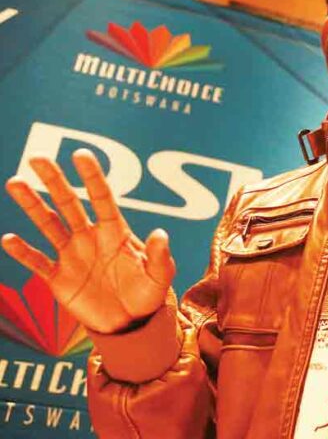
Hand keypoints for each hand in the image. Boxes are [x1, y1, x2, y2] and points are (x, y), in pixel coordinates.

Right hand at [2, 149, 175, 333]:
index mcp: (115, 232)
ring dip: (32, 206)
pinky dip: (23, 252)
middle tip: (37, 158)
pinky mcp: (58, 278)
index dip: (92, 177)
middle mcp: (90, 237)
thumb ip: (160, 256)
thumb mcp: (160, 276)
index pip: (102, 198)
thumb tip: (161, 233)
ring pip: (48, 225)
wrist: (130, 323)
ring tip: (15, 183)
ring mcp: (72, 255)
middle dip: (54, 181)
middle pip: (69, 203)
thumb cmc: (148, 293)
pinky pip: (38, 261)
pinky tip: (8, 239)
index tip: (81, 154)